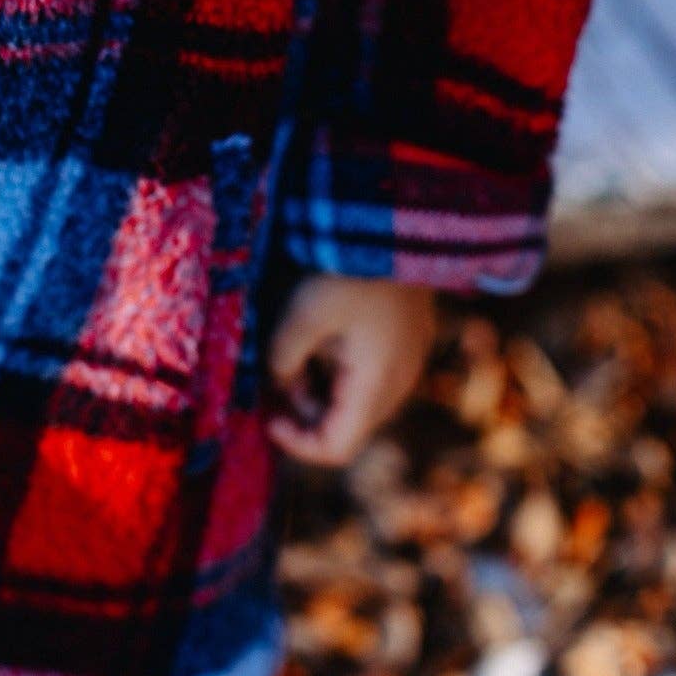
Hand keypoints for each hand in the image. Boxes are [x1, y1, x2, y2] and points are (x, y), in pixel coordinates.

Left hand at [264, 275, 435, 466]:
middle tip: (278, 370)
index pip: (336, 448)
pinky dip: (341, 366)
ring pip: (357, 398)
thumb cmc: (348, 273)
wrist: (397, 227)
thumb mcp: (302, 315)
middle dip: (305, 408)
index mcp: (375, 387)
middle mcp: (398, 384)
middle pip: (346, 424)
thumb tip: (278, 382)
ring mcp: (407, 363)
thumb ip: (282, 359)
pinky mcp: (407, 342)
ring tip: (300, 341)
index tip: (268, 416)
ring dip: (322, 384)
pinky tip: (326, 330)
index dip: (297, 443)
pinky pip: (370, 373)